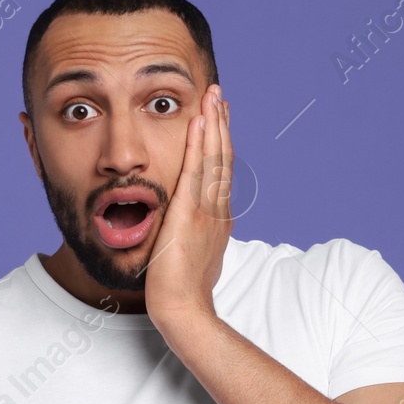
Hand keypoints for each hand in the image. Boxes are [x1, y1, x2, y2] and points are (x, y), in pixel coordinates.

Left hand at [144, 83, 231, 328]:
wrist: (183, 310)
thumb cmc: (181, 291)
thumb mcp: (191, 256)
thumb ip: (192, 237)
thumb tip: (187, 231)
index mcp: (218, 218)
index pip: (221, 171)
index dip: (221, 142)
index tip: (218, 118)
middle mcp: (217, 210)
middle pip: (223, 157)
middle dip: (221, 123)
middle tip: (219, 94)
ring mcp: (206, 211)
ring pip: (214, 158)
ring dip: (214, 124)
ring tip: (213, 96)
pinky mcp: (190, 215)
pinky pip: (196, 172)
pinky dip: (199, 145)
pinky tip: (199, 122)